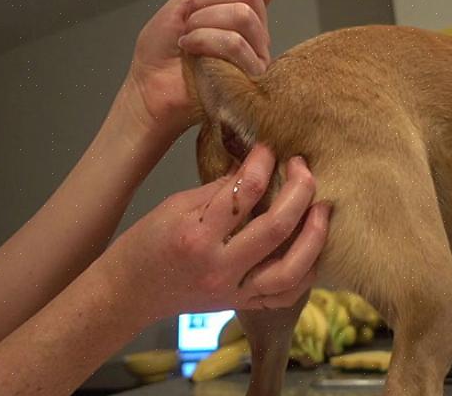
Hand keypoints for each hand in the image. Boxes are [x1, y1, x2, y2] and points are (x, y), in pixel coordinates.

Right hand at [115, 145, 330, 315]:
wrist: (128, 293)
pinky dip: (306, 273)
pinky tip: (314, 248)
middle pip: (276, 228)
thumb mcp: (175, 206)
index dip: (263, 162)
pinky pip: (285, 295)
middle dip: (300, 191)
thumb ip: (219, 190)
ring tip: (323, 208)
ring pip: (291, 270)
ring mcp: (234, 292)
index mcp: (197, 235)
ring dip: (315, 236)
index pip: (245, 191)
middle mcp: (220, 267)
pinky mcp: (242, 305)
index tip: (270, 147)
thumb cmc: (147, 244)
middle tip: (304, 168)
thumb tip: (256, 169)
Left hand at [123, 0, 280, 136]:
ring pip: (242, 16)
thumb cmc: (162, 53)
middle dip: (207, 1)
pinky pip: (236, 43)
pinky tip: (192, 53)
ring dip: (203, 23)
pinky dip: (205, 41)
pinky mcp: (251, 76)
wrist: (149, 87)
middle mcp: (254, 32)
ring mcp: (256, 54)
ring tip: (188, 41)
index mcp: (240, 12)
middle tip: (189, 21)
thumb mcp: (184, 2)